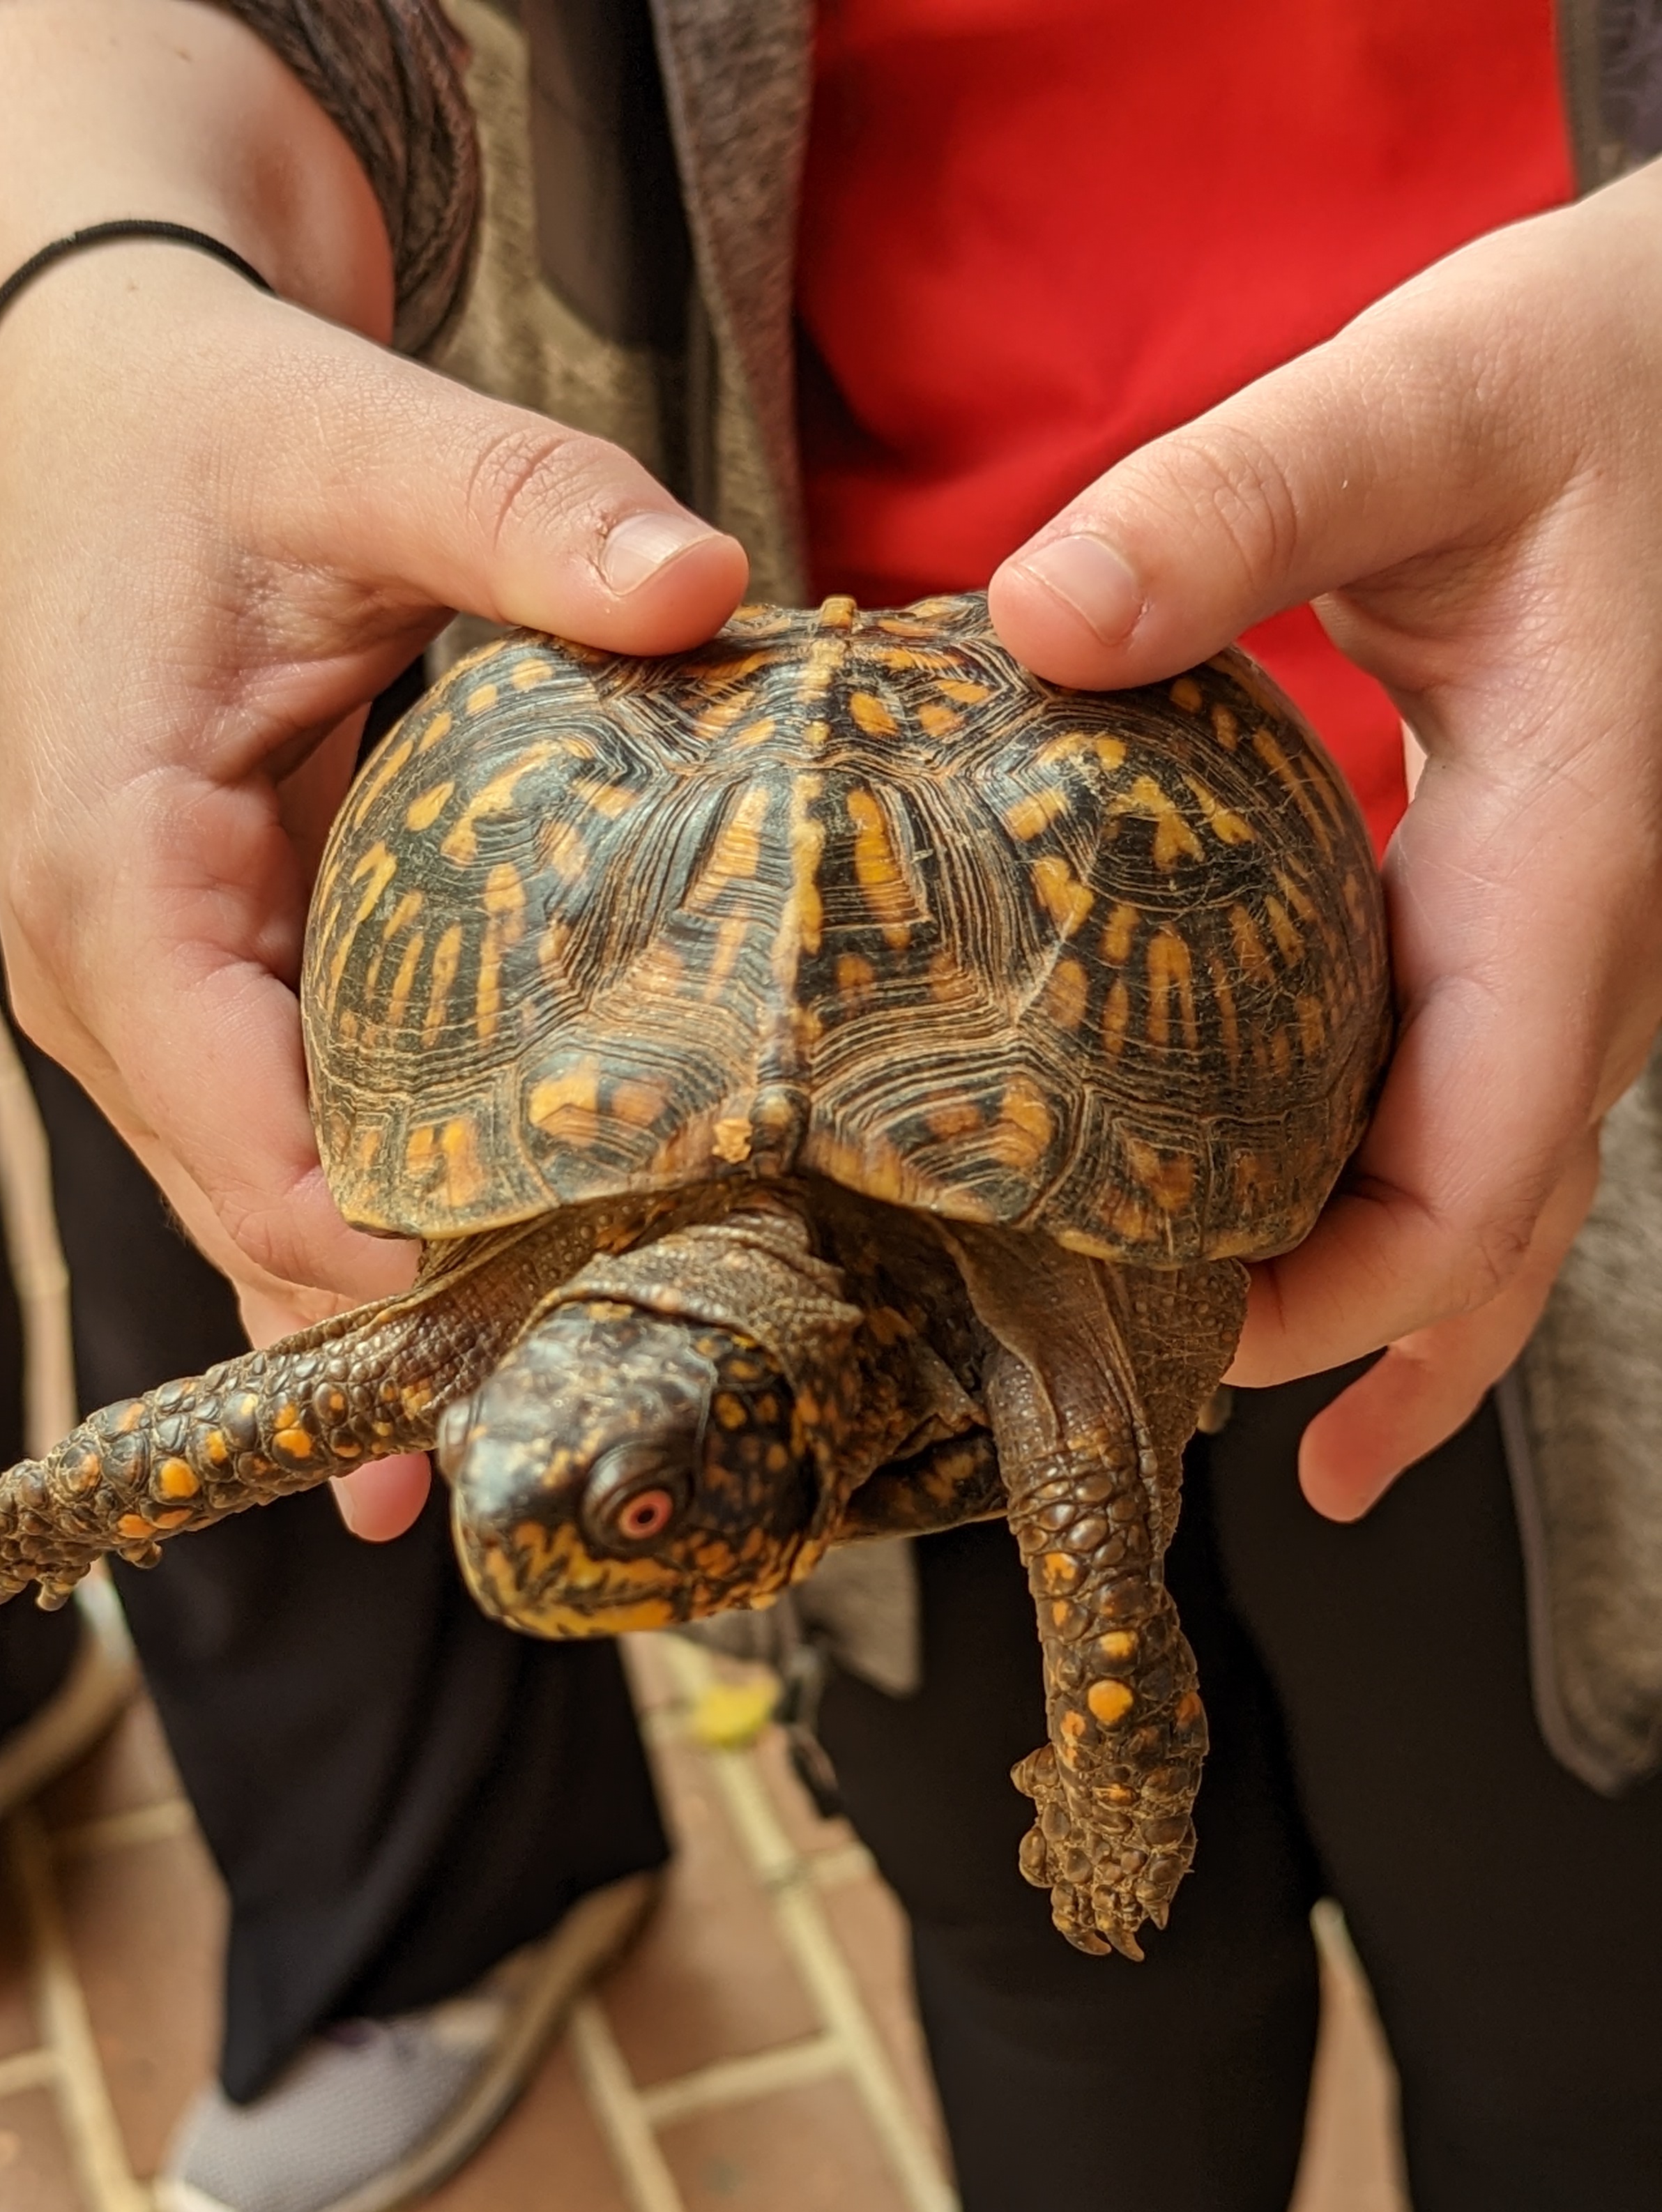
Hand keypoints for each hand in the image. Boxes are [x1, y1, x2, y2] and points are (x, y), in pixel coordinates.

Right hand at [0, 0, 744, 1536]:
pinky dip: (374, 1252)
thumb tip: (703, 591)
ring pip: (268, 1220)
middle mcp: (102, 989)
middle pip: (266, 1225)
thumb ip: (521, 510)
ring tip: (554, 1435)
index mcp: (114, 891)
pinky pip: (285, 1158)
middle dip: (432, 1324)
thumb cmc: (198, 421)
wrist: (89, 390)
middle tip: (621, 1409)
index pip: (261, 1150)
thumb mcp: (354, 436)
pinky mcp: (198, 999)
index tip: (583, 1316)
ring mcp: (142, 1011)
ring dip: (403, 1323)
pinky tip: (467, 1363)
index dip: (410, 1262)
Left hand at [988, 158, 1661, 1518]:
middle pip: (1483, 1244)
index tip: (1170, 1341)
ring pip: (1498, 1202)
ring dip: (1377, 1320)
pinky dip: (1392, 1213)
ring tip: (1238, 1411)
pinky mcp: (1541, 919)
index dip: (1330, 1309)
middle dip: (1328, 1349)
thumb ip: (1238, 503)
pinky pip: (1481, 1116)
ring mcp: (1584, 953)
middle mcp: (1598, 955)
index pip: (1470, 1187)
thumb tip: (1039, 614)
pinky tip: (1298, 1251)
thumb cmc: (1621, 366)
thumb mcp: (1427, 401)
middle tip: (1142, 1414)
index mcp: (1569, 880)